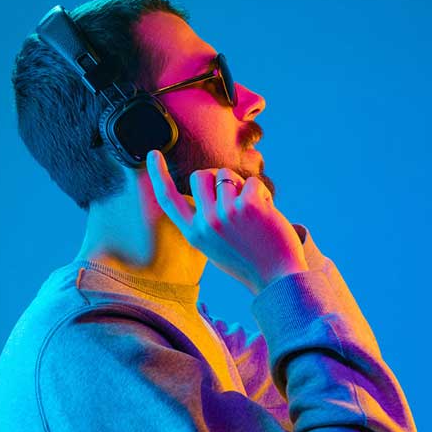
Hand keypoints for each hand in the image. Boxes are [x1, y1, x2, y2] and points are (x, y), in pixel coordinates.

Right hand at [145, 150, 308, 294]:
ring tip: (255, 211)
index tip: (153, 153)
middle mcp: (205, 223)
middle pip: (200, 175)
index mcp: (193, 234)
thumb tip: (210, 184)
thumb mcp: (217, 245)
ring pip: (226, 175)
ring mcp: (224, 213)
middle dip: (217, 177)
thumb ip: (207, 220)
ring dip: (243, 187)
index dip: (157, 174)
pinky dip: (263, 193)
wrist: (277, 278)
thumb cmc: (250, 260)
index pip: (168, 199)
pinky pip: (251, 182)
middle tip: (235, 195)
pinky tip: (268, 213)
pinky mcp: (247, 205)